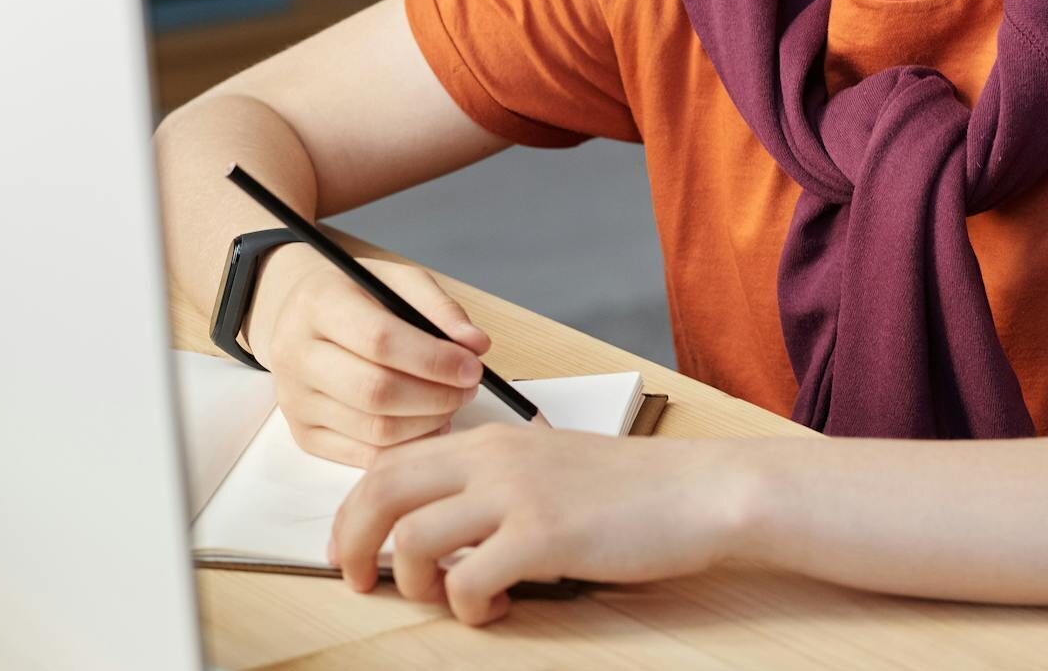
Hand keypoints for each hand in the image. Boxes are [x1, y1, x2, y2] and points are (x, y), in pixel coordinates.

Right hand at [251, 251, 490, 467]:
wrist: (302, 316)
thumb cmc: (359, 296)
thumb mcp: (396, 280)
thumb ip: (439, 308)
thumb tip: (476, 345)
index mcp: (318, 304)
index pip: (379, 340)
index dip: (433, 359)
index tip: (473, 366)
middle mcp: (296, 354)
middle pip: (375, 392)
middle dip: (435, 395)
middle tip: (468, 388)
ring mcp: (295, 401)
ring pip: (373, 430)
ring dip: (427, 423)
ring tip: (451, 403)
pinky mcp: (303, 435)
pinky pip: (363, 456)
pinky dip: (406, 447)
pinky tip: (428, 425)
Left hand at [327, 424, 750, 624]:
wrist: (697, 491)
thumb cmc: (631, 488)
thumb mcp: (548, 464)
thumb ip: (495, 481)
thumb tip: (442, 524)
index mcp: (492, 438)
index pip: (392, 461)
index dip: (355, 508)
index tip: (349, 547)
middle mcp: (493, 457)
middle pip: (383, 491)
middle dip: (352, 543)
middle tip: (359, 583)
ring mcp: (516, 494)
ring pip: (413, 540)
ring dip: (416, 585)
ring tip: (454, 597)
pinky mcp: (543, 537)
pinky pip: (469, 582)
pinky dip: (471, 609)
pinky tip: (502, 608)